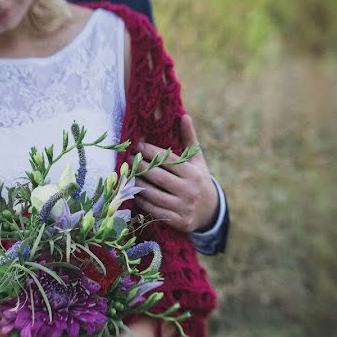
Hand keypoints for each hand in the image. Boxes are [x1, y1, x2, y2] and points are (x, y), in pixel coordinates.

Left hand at [129, 114, 218, 233]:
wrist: (209, 211)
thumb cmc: (198, 180)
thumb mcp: (197, 161)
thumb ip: (189, 139)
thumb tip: (183, 115)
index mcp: (193, 173)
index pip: (169, 160)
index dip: (152, 152)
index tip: (138, 145)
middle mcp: (189, 190)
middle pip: (159, 177)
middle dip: (141, 167)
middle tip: (127, 159)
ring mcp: (184, 207)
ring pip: (155, 195)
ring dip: (138, 185)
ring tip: (127, 175)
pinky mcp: (178, 221)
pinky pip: (155, 211)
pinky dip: (143, 203)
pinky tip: (134, 194)